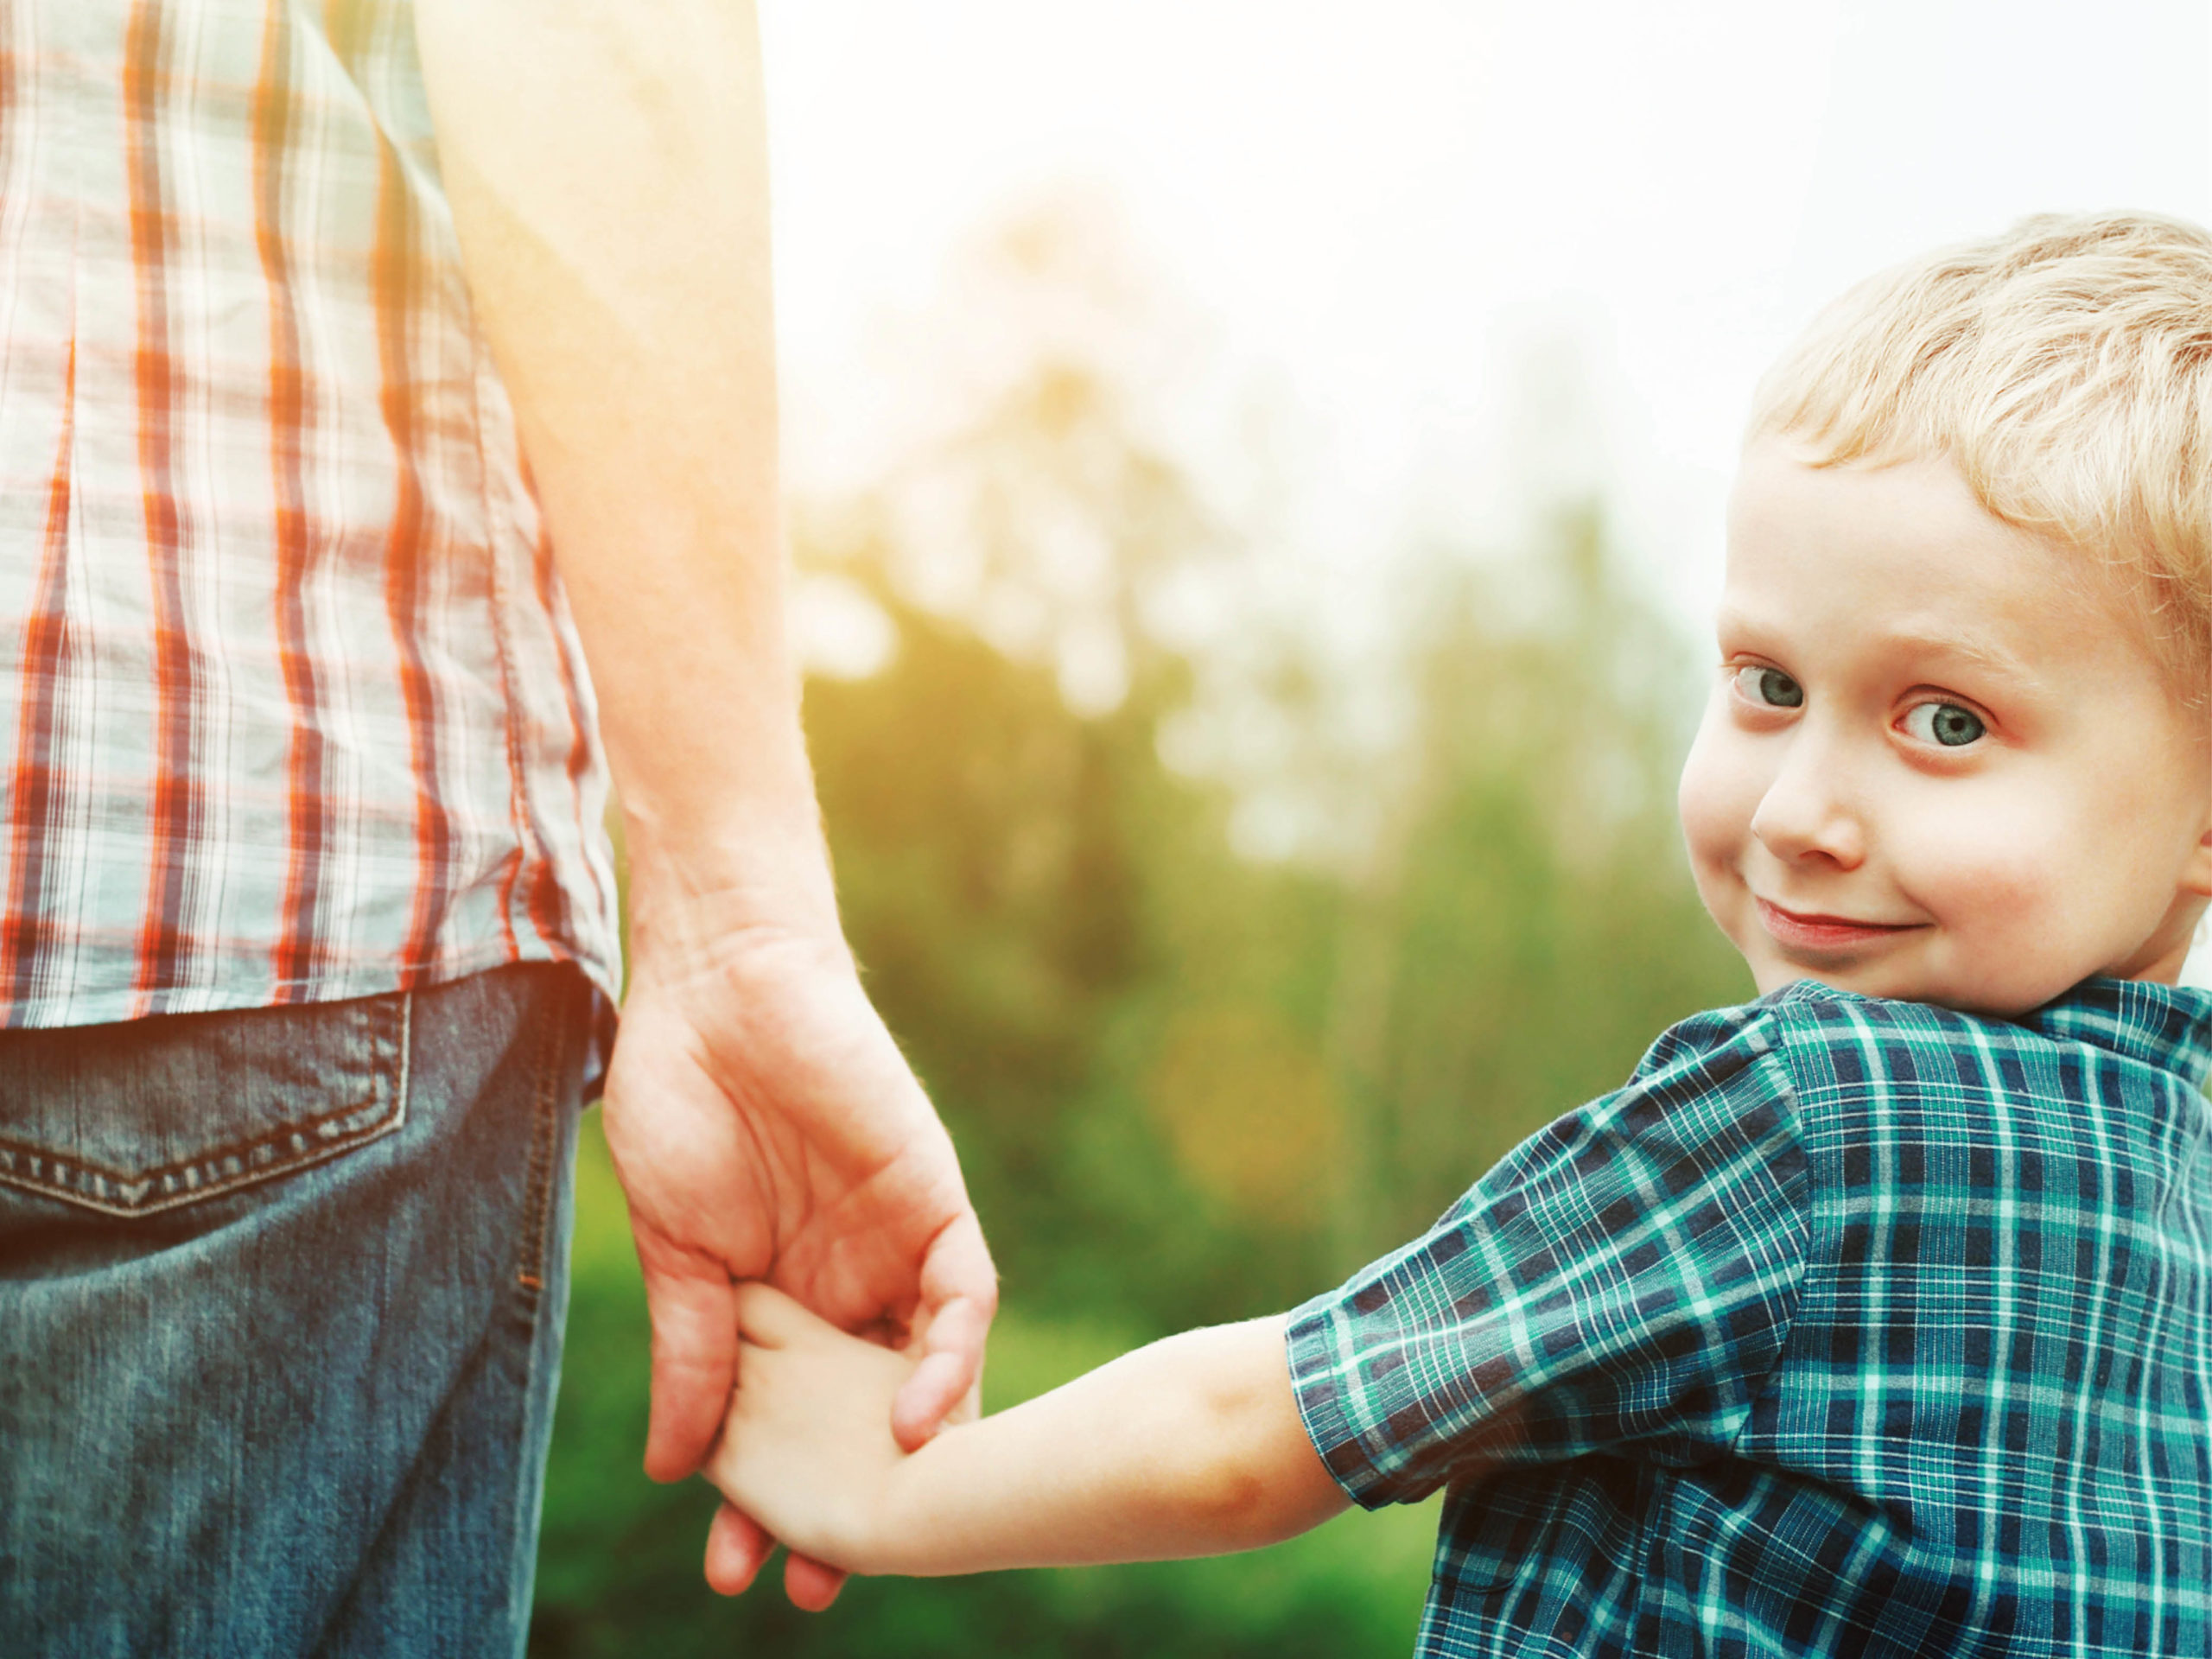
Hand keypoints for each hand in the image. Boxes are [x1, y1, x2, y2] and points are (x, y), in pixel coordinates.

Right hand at [599, 883, 995, 1606]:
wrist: (717, 985)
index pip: (794, 1423)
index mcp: (782, 1305)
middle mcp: (850, 1290)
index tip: (740, 1568)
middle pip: (868, 1417)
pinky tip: (921, 1416)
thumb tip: (677, 1468)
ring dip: (915, 1452)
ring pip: (929, 1372)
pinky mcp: (933, 1200)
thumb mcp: (677, 1251)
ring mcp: (894, 1249)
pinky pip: (963, 1292)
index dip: (772, 1498)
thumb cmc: (681, 1101)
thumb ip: (694, 1353)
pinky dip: (948, 1356)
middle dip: (853, 1499)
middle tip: (820, 1585)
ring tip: (881, 1529)